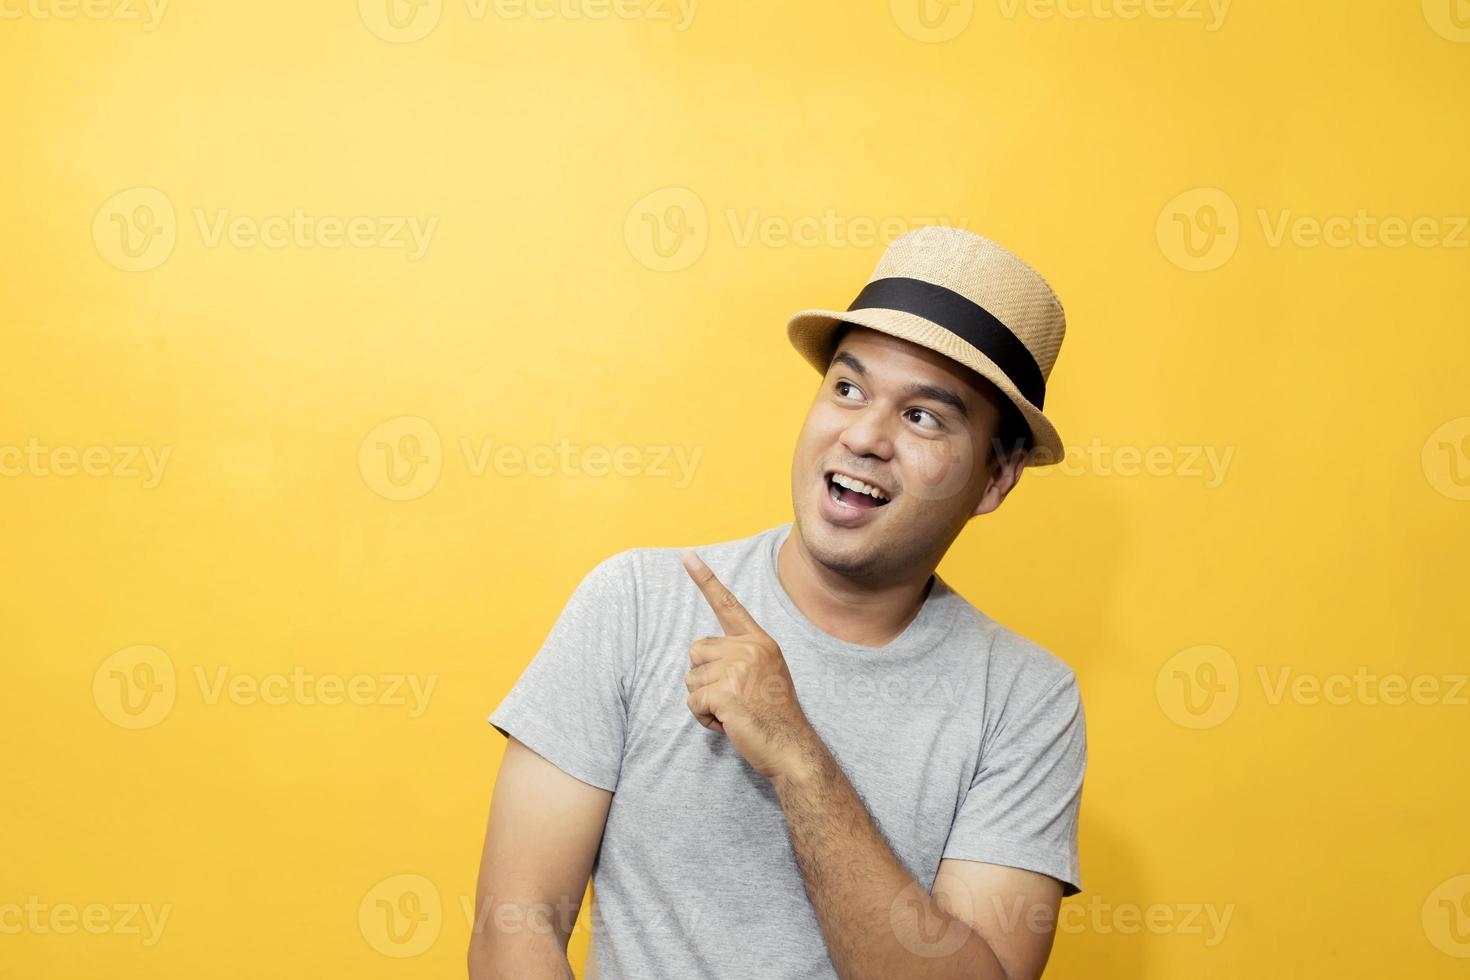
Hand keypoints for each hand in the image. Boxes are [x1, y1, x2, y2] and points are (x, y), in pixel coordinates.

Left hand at [681, 549, 817, 782]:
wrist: (790, 745)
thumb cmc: (774, 714)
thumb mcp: (765, 673)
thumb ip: (740, 656)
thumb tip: (702, 655)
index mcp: (759, 641)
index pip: (728, 605)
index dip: (706, 580)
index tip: (687, 556)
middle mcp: (749, 649)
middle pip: (696, 651)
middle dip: (704, 677)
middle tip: (732, 697)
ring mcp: (737, 669)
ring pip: (691, 679)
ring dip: (705, 701)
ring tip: (734, 711)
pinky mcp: (725, 692)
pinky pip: (693, 702)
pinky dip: (704, 717)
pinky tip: (728, 723)